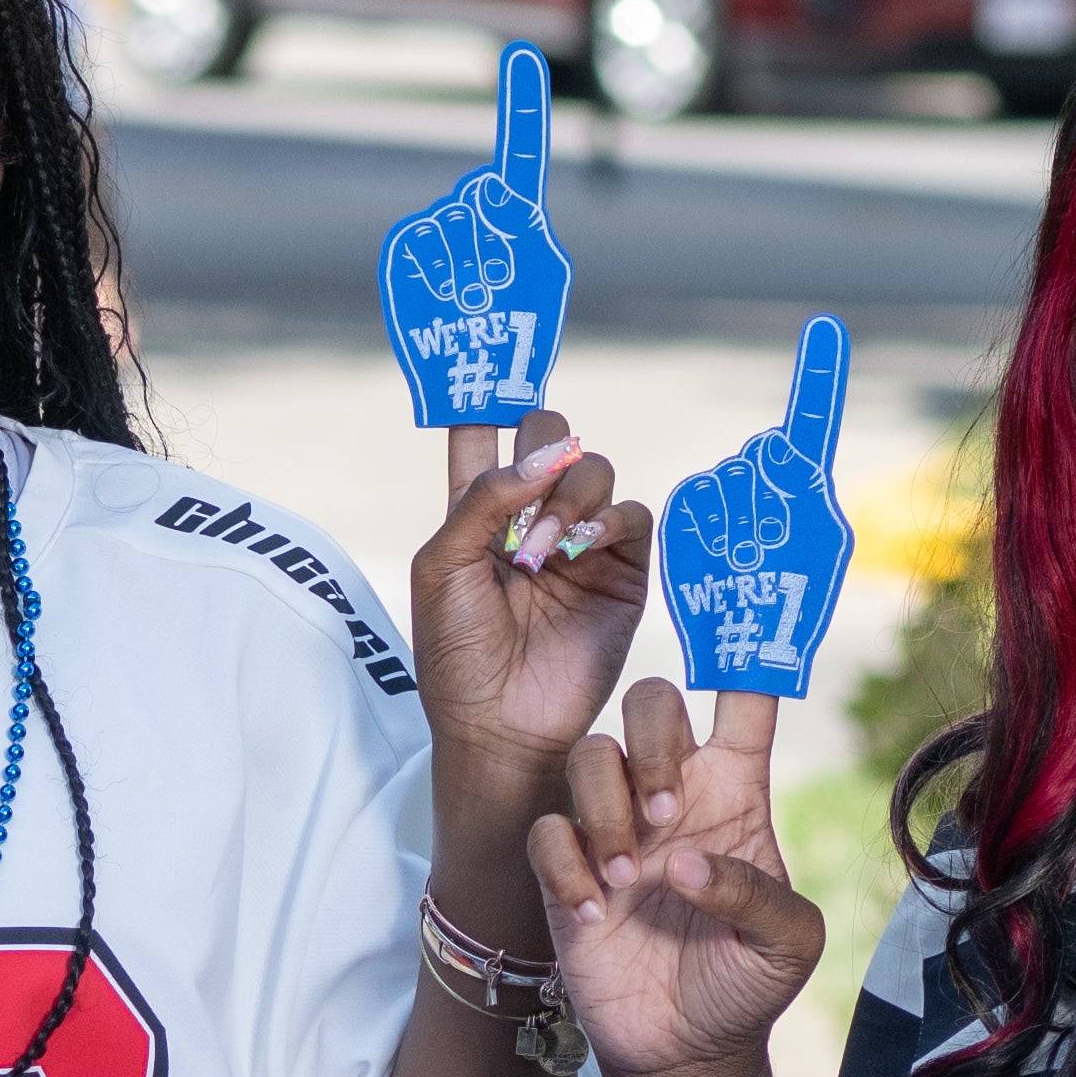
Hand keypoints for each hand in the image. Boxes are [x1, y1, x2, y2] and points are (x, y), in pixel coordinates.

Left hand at [409, 418, 650, 799]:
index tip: (487, 352)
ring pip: (593, 467)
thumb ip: (482, 499)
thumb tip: (544, 456)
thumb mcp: (443, 566)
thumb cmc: (457, 653)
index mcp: (477, 509)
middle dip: (540, 444)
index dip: (485, 392)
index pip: (483, 430)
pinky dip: (608, 521)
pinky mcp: (621, 571)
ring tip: (543, 550)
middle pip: (549, 433)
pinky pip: (632, 515)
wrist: (501, 724)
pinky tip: (579, 551)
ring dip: (568, 495)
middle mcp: (530, 515)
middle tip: (525, 489)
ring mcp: (580, 541)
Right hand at [535, 674, 817, 1076]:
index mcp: (735, 793)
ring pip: (589, 755)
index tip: (738, 622)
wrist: (686, 1050)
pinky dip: (564, 867)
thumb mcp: (789, 944)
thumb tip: (687, 863)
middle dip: (652, 739)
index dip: (743, 657)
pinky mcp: (566, 872)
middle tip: (663, 814)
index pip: (743, 704)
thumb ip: (758, 892)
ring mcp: (614, 830)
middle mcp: (671, 796)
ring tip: (625, 879)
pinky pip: (546, 833)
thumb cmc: (746, 984)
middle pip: (651, 703)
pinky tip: (591, 915)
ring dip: (603, 808)